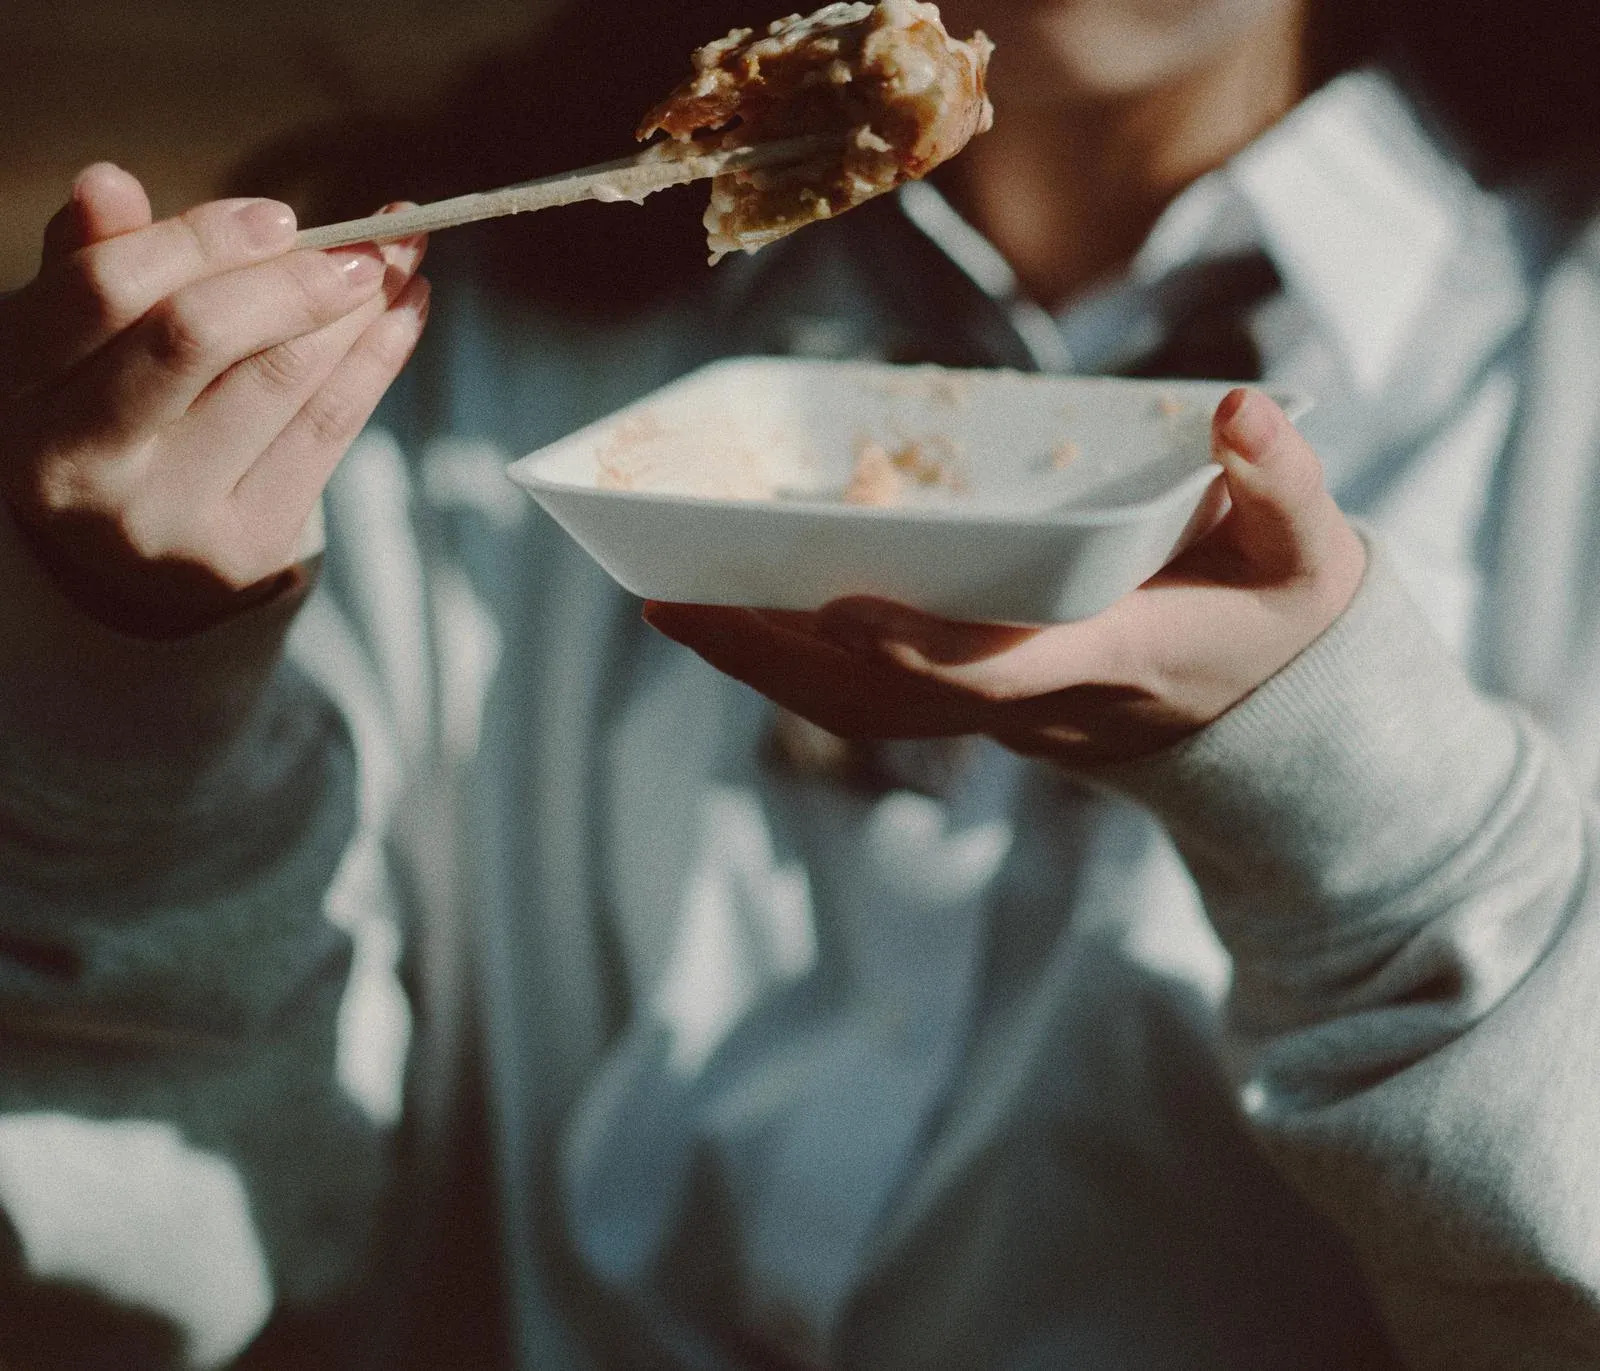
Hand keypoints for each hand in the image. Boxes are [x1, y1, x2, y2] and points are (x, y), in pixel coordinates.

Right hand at [0, 163, 429, 636]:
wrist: (127, 559)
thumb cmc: (102, 414)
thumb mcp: (72, 343)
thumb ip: (92, 264)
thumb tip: (109, 183)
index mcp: (20, 390)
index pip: (108, 291)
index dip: (200, 239)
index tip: (280, 214)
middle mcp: (82, 463)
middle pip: (198, 336)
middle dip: (296, 277)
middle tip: (367, 241)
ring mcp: (167, 518)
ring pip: (281, 381)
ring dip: (361, 307)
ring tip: (405, 255)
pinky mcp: (243, 548)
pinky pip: (328, 432)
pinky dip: (378, 359)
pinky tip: (408, 312)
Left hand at [644, 389, 1366, 765]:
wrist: (1267, 723)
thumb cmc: (1279, 622)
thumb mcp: (1308, 558)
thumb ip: (1283, 487)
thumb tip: (1236, 410)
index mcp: (1107, 664)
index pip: (996, 670)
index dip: (918, 647)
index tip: (839, 605)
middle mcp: (1035, 704)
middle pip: (887, 701)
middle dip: (780, 661)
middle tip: (674, 605)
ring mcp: (997, 717)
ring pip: (863, 710)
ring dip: (764, 666)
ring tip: (671, 607)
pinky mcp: (975, 706)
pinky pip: (870, 700)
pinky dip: (795, 666)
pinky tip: (736, 617)